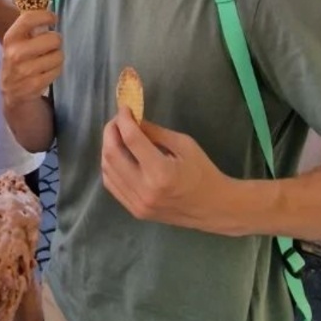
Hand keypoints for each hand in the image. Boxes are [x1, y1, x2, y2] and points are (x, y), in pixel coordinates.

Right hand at [0, 10, 61, 105]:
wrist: (11, 91)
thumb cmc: (18, 60)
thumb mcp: (16, 42)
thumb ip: (29, 27)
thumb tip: (50, 6)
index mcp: (11, 38)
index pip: (30, 19)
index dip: (46, 16)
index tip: (53, 18)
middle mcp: (16, 53)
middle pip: (53, 39)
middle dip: (56, 41)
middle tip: (50, 45)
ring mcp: (25, 70)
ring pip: (58, 56)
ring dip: (57, 57)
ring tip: (47, 59)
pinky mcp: (35, 84)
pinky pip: (58, 70)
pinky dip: (56, 69)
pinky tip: (47, 71)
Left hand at [101, 111, 236, 233]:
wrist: (213, 207)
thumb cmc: (203, 172)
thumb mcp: (184, 145)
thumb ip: (155, 132)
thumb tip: (132, 120)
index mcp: (161, 173)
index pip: (131, 140)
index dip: (123, 120)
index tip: (124, 109)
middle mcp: (145, 190)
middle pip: (111, 155)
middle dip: (111, 132)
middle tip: (118, 121)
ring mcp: (137, 204)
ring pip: (107, 170)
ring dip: (108, 148)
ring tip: (118, 136)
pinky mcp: (135, 211)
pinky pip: (112, 185)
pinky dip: (110, 166)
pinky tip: (119, 156)